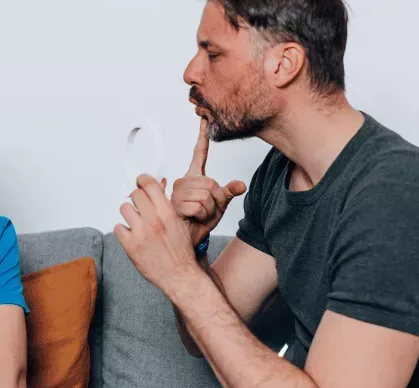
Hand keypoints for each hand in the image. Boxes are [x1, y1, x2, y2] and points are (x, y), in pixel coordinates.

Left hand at [115, 174, 203, 295]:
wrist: (179, 275)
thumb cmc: (180, 251)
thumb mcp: (178, 223)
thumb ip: (165, 205)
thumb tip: (157, 185)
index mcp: (167, 213)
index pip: (150, 185)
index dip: (142, 180)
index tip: (140, 182)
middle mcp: (153, 220)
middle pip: (135, 194)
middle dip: (136, 199)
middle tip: (139, 206)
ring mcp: (140, 233)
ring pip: (124, 208)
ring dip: (129, 214)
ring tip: (135, 223)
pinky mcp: (130, 246)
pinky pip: (118, 227)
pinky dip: (123, 231)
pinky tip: (131, 236)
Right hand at [171, 118, 246, 245]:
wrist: (189, 238)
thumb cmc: (201, 220)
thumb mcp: (220, 205)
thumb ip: (229, 192)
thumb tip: (242, 184)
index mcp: (195, 177)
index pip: (199, 152)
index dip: (202, 135)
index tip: (203, 118)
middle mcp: (184, 180)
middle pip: (212, 184)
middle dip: (215, 201)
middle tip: (205, 210)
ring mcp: (178, 191)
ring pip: (207, 196)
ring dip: (209, 210)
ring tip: (198, 214)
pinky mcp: (176, 203)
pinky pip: (200, 207)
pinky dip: (202, 216)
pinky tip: (193, 218)